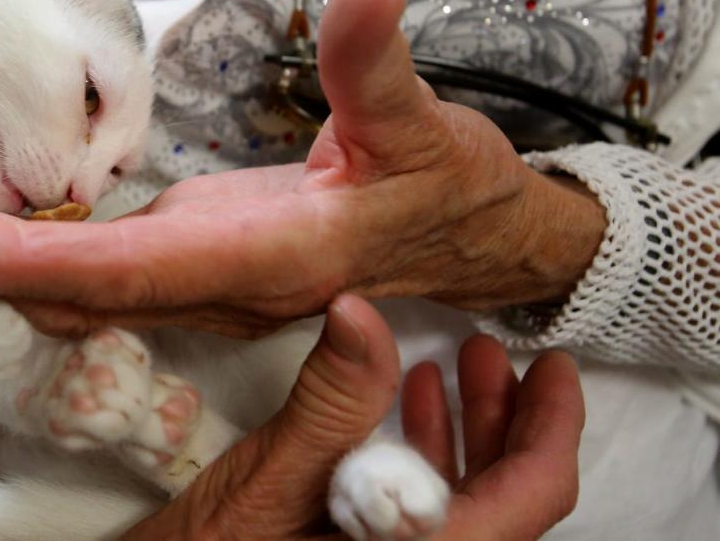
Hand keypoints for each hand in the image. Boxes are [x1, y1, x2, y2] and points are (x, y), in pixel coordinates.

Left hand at [0, 0, 607, 337]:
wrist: (466, 244)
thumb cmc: (445, 193)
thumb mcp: (422, 128)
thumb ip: (382, 65)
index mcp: (265, 261)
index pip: (130, 270)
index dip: (31, 263)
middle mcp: (218, 288)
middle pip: (77, 286)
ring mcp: (201, 280)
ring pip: (78, 288)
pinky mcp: (194, 259)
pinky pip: (97, 273)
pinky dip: (32, 254)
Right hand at [117, 296, 583, 539]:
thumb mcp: (270, 480)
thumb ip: (329, 402)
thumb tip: (358, 309)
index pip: (531, 497)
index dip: (554, 425)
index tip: (553, 364)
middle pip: (511, 499)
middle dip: (506, 418)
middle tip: (487, 350)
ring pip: (471, 506)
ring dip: (467, 434)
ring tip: (447, 366)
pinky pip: (429, 514)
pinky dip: (426, 456)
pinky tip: (402, 405)